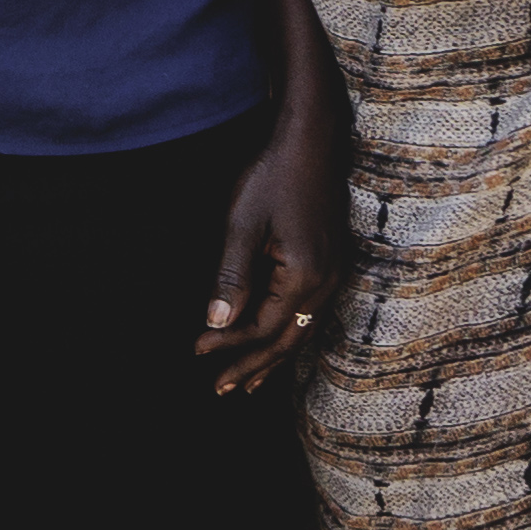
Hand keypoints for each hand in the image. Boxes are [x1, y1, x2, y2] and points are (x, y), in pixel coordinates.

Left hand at [195, 91, 347, 395]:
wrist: (310, 139)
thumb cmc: (271, 175)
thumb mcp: (242, 224)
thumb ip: (231, 277)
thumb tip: (216, 324)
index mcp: (304, 277)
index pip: (262, 329)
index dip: (229, 344)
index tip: (196, 350)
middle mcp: (327, 283)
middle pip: (287, 341)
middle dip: (252, 366)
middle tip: (219, 390)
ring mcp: (334, 274)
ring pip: (302, 332)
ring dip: (272, 358)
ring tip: (247, 383)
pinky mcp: (332, 263)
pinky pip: (310, 314)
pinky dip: (288, 334)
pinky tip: (275, 341)